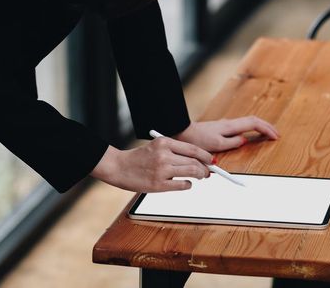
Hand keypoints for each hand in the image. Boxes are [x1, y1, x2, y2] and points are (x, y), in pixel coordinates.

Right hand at [90, 136, 212, 191]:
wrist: (118, 167)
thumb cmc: (139, 158)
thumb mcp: (156, 147)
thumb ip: (175, 152)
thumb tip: (198, 160)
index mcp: (164, 142)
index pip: (193, 149)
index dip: (206, 156)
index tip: (211, 160)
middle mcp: (164, 155)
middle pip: (194, 161)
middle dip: (205, 168)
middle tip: (208, 172)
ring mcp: (161, 170)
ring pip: (191, 172)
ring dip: (200, 175)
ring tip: (200, 177)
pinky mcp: (158, 185)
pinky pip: (182, 185)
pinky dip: (188, 185)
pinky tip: (187, 184)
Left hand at [175, 116, 279, 151]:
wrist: (184, 132)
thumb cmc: (198, 139)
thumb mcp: (216, 144)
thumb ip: (232, 142)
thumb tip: (245, 141)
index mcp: (231, 126)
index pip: (254, 123)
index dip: (266, 129)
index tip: (275, 136)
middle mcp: (230, 123)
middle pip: (254, 121)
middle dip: (267, 126)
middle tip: (276, 135)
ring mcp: (227, 125)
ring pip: (249, 122)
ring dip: (260, 127)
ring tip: (268, 134)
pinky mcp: (223, 128)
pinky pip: (243, 126)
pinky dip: (252, 129)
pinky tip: (252, 135)